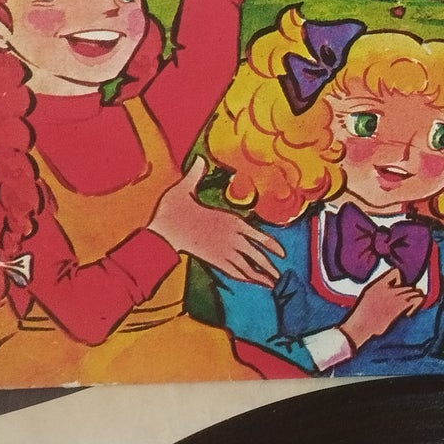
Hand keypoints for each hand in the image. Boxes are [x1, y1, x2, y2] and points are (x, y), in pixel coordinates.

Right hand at [150, 159, 284, 282]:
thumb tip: (199, 159)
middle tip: (280, 277)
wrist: (160, 233)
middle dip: (269, 266)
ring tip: (272, 284)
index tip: (282, 253)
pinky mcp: (212, 261)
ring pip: (246, 267)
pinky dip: (244, 278)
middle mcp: (229, 238)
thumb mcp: (184, 189)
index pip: (257, 235)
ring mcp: (221, 252)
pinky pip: (233, 272)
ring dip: (259, 276)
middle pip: (255, 255)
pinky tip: (251, 283)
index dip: (271, 245)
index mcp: (229, 221)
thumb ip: (195, 175)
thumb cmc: (172, 211)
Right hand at [340, 267, 426, 348]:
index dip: (400, 281)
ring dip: (412, 300)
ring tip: (406, 309)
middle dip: (407, 295)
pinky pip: (416, 300)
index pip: (396, 272)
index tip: (397, 291)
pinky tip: (408, 314)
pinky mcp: (400, 306)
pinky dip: (415, 306)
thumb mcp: (367, 297)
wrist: (359, 326)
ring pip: (413, 291)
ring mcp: (394, 297)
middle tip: (402, 306)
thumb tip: (388, 292)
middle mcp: (387, 288)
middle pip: (407, 286)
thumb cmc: (361, 317)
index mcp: (378, 284)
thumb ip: (378, 292)